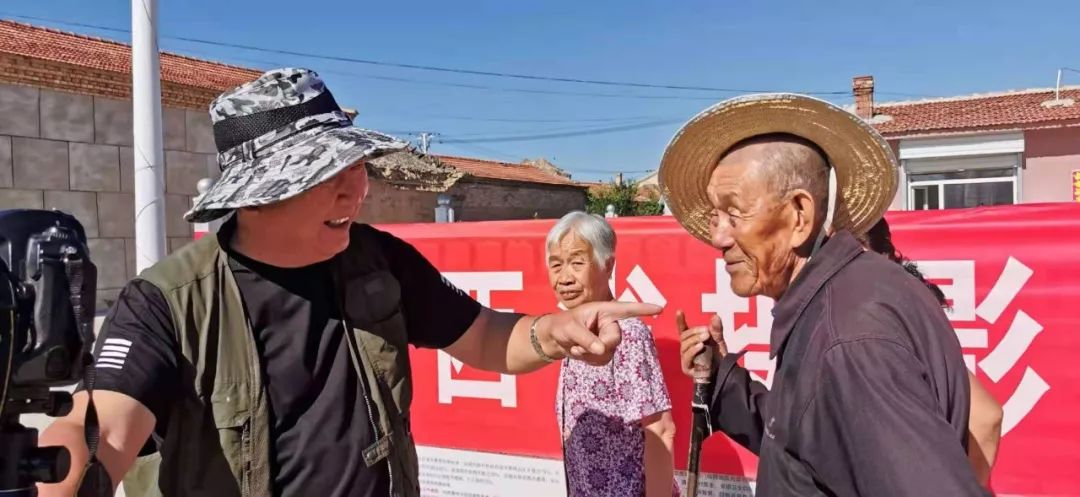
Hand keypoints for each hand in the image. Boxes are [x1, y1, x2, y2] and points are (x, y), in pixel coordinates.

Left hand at [540, 301, 662, 365]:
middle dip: (599, 345)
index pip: (626, 309)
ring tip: (576, 347)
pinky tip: (579, 352)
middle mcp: (609, 323)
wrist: (553, 339)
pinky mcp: (603, 351)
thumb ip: (586, 338)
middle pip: (616, 338)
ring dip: (590, 354)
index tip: (660, 308)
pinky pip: (603, 360)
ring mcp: (607, 338)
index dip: (644, 309)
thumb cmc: (560, 326)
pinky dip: (589, 360)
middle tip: (580, 345)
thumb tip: (602, 349)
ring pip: (609, 352)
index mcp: (603, 310)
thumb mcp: (570, 329)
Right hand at [677, 310, 727, 378]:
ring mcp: (685, 359)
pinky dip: (693, 350)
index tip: (679, 311)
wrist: (724, 374)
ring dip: (694, 340)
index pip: (683, 330)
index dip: (680, 321)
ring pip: (684, 346)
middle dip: (694, 332)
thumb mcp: (719, 341)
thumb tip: (715, 316)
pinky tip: (700, 346)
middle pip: (684, 337)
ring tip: (705, 337)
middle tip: (706, 331)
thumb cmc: (719, 358)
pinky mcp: (687, 368)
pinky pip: (687, 357)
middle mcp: (686, 350)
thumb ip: (716, 329)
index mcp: (692, 341)